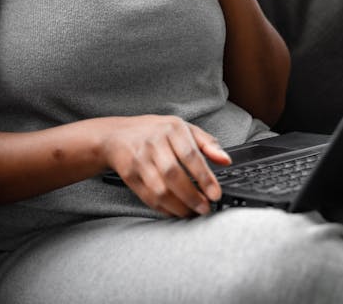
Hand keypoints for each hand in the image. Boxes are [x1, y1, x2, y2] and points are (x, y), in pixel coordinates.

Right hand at [102, 115, 230, 217]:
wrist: (117, 135)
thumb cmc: (155, 132)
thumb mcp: (183, 128)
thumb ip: (207, 143)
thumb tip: (226, 160)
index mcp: (172, 128)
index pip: (191, 155)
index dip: (205, 177)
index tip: (215, 194)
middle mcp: (154, 142)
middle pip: (174, 174)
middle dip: (192, 196)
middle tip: (205, 208)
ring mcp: (140, 158)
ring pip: (160, 189)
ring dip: (179, 206)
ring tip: (192, 212)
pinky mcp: (129, 174)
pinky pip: (148, 197)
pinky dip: (164, 208)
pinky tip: (176, 211)